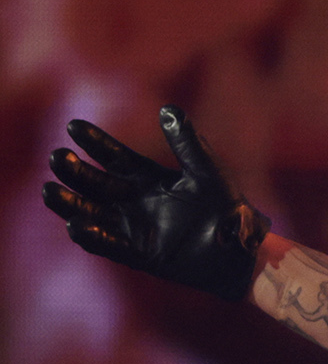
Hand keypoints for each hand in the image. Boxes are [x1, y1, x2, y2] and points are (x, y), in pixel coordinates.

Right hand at [43, 107, 272, 301]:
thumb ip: (187, 144)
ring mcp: (135, 228)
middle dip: (75, 171)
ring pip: (92, 213)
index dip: (95, 143)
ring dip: (70, 204)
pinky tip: (76, 226)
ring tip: (50, 190)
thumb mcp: (207, 172)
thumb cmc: (228, 207)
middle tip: (56, 156)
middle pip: (96, 184)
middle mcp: (136, 202)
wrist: (242, 249)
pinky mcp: (140, 254)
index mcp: (149, 180)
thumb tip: (167, 108)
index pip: (115, 157)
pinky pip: (110, 245)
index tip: (74, 126)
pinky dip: (93, 236)